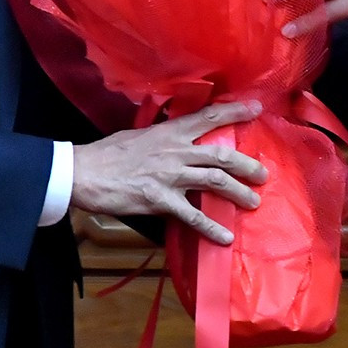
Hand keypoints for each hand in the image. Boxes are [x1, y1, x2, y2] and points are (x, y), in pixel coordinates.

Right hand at [70, 100, 267, 243]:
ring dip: (238, 192)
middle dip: (247, 165)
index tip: (256, 110)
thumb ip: (163, 135)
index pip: (209, 117)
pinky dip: (211, 227)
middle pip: (222, 155)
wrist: (84, 172)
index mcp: (170, 132)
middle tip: (263, 175)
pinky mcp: (161, 200)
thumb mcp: (140, 134)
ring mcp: (170, 176)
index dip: (235, 112)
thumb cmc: (109, 152)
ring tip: (253, 202)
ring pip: (215, 182)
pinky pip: (193, 216)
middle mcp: (176, 151)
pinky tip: (225, 237)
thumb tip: (179, 135)